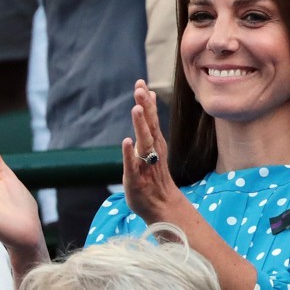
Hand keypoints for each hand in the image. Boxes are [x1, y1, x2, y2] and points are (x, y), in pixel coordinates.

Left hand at [122, 79, 186, 223]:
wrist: (162, 206)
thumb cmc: (153, 176)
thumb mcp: (151, 147)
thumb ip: (149, 124)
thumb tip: (147, 100)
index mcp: (155, 142)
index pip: (151, 118)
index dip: (146, 101)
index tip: (141, 83)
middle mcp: (153, 151)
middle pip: (149, 126)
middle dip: (145, 107)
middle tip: (140, 89)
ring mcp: (145, 164)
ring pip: (144, 142)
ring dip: (140, 125)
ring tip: (136, 109)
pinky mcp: (136, 178)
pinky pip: (133, 164)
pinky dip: (130, 153)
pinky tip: (127, 142)